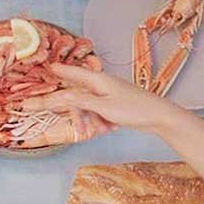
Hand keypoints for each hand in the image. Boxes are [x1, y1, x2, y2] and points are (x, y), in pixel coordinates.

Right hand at [19, 61, 180, 135]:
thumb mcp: (103, 107)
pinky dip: (101, 122)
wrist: (160, 116)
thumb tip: (61, 95)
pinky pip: (99, 113)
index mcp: (97, 80)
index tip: (43, 73)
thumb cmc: (133, 109)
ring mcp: (108, 94)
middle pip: (78, 97)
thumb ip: (81, 101)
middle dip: (79, 114)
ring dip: (92, 120)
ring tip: (104, 130)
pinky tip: (111, 128)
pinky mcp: (115, 104)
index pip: (70, 75)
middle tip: (78, 128)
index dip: (56, 75)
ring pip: (89, 108)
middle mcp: (101, 84)